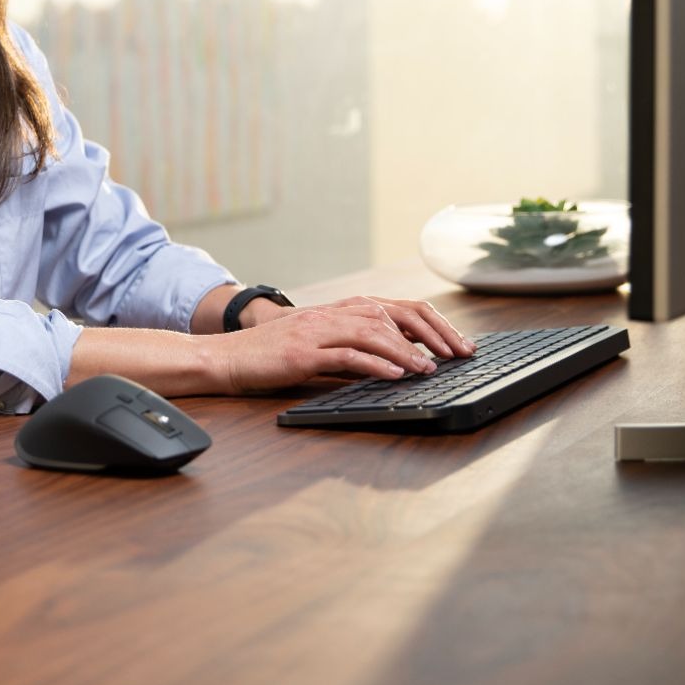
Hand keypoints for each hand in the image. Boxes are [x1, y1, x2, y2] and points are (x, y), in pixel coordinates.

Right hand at [213, 295, 473, 393]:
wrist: (226, 358)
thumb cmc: (270, 356)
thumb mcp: (318, 347)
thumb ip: (352, 349)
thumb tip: (394, 363)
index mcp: (337, 312)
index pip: (395, 309)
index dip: (431, 324)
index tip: (456, 344)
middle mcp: (331, 315)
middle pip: (392, 315)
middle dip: (430, 334)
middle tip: (457, 354)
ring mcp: (316, 332)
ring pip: (373, 333)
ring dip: (407, 351)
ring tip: (430, 368)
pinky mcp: (303, 353)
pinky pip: (346, 355)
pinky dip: (375, 364)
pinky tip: (394, 375)